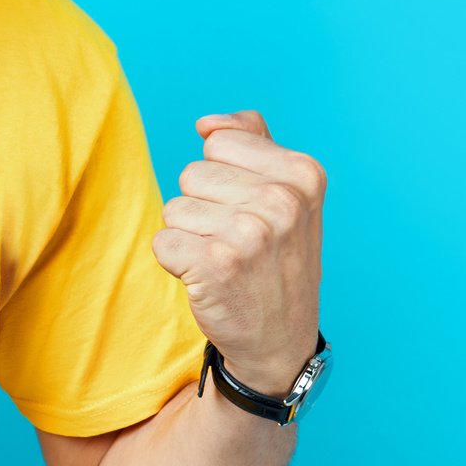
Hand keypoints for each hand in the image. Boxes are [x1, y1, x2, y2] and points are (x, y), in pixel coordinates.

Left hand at [151, 110, 325, 394]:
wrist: (279, 342)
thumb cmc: (277, 261)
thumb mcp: (288, 195)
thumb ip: (253, 142)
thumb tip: (207, 123)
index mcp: (304, 173)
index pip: (219, 141)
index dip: (224, 177)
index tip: (253, 212)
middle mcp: (282, 200)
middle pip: (192, 173)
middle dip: (204, 208)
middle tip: (238, 244)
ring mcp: (251, 233)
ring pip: (174, 207)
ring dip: (191, 236)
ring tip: (227, 261)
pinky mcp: (217, 265)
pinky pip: (162, 241)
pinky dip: (176, 263)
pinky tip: (209, 280)